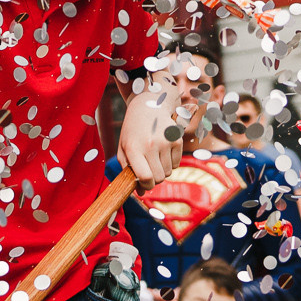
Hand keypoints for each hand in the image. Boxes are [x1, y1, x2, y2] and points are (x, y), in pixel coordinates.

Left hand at [121, 69, 183, 188]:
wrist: (148, 106)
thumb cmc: (132, 131)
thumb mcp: (123, 148)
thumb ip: (128, 171)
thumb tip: (140, 193)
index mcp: (133, 148)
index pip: (145, 177)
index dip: (145, 186)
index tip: (143, 184)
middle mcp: (150, 145)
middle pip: (158, 178)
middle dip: (153, 180)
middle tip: (148, 171)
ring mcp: (165, 141)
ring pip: (167, 173)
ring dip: (161, 171)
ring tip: (153, 158)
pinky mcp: (177, 139)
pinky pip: (176, 164)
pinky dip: (170, 163)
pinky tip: (162, 151)